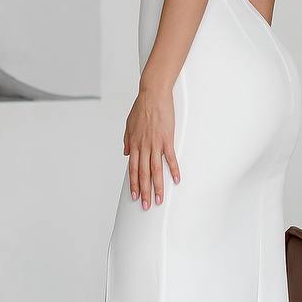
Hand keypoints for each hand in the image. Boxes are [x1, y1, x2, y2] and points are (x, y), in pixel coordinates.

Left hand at [123, 85, 179, 208]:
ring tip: (159, 199)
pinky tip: (176, 180)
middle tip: (146, 206)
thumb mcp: (129, 125)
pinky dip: (173, 170)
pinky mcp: (167, 139)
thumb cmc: (141, 108)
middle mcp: (143, 147)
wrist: (152, 95)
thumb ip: (127, 141)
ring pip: (155, 170)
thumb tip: (126, 154)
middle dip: (144, 192)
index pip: (133, 170)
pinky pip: (170, 158)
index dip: (134, 184)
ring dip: (157, 187)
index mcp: (134, 144)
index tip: (134, 196)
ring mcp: (155, 144)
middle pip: (143, 174)